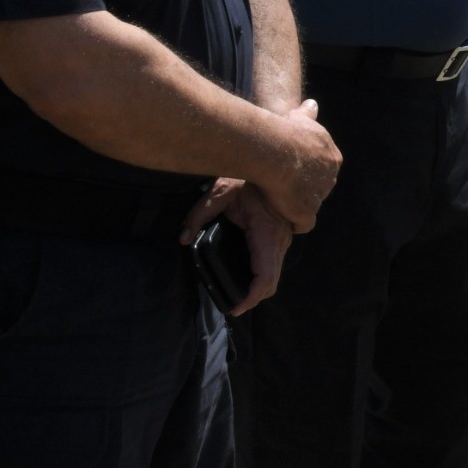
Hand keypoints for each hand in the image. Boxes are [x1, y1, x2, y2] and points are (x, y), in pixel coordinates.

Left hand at [176, 178, 291, 314]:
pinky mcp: (281, 235)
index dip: (251, 297)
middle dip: (253, 298)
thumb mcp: (220, 191)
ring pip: (275, 274)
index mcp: (266, 232)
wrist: (273, 159)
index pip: (265, 275)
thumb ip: (199, 214)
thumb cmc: (247, 177)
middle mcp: (279, 239)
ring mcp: (283, 238)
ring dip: (259, 288)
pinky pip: (274, 263)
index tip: (235, 307)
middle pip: (272, 281)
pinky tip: (247, 278)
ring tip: (237, 296)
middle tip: (231, 306)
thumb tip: (183, 239)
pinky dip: (263, 276)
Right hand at [254, 99, 340, 232]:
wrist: (277, 150)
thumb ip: (308, 115)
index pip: (322, 168)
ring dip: (298, 205)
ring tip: (279, 201)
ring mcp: (319, 196)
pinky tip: (284, 218)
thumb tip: (312, 105)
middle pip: (319, 187)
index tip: (292, 169)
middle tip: (284, 186)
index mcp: (332, 157)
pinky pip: (304, 224)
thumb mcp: (300, 118)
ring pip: (311, 205)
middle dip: (305, 188)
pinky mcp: (307, 213)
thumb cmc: (286, 132)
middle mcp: (330, 177)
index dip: (306, 170)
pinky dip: (295, 223)